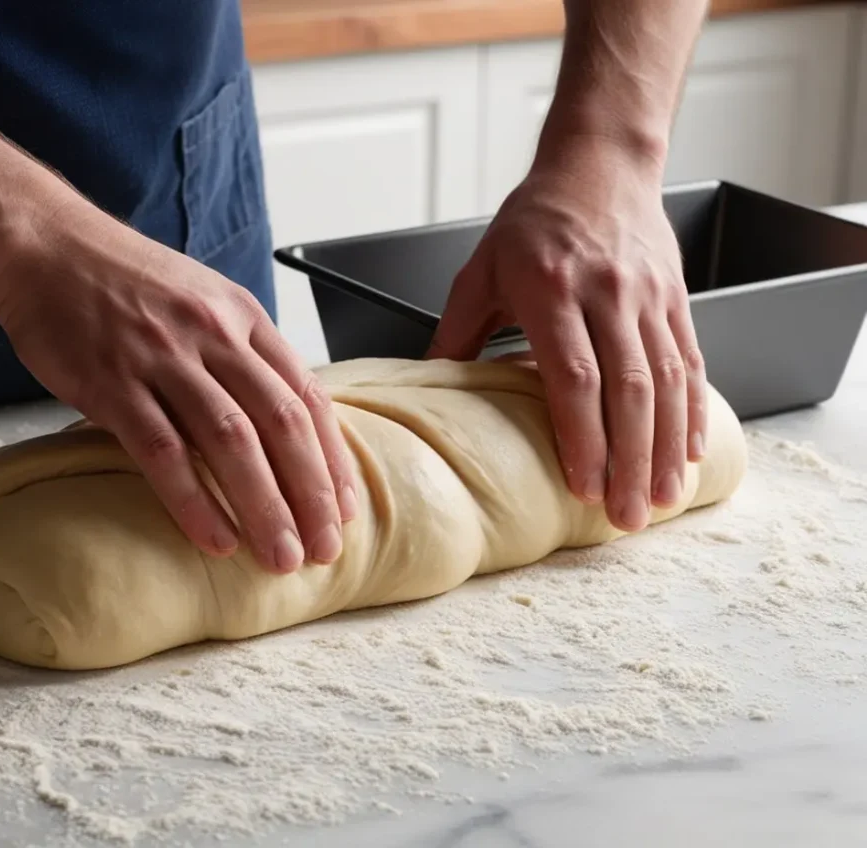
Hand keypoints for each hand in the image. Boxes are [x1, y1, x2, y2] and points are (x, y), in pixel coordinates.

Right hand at [0, 202, 357, 572]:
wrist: (47, 246)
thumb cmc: (129, 282)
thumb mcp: (205, 301)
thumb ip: (244, 356)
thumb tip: (281, 424)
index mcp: (244, 318)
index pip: (307, 396)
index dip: (332, 459)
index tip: (346, 509)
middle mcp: (214, 335)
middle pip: (281, 423)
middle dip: (311, 494)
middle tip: (324, 549)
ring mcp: (163, 358)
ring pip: (232, 442)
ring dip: (264, 506)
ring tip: (280, 557)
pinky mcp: (112, 382)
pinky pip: (163, 451)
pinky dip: (193, 501)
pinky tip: (215, 539)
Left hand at [428, 135, 705, 532]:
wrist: (598, 166)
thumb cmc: (533, 222)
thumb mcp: (480, 271)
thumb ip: (456, 333)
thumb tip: (427, 389)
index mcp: (549, 290)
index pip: (574, 376)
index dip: (583, 437)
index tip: (583, 487)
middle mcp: (607, 295)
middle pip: (628, 390)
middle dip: (631, 462)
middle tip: (627, 517)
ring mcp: (648, 298)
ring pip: (668, 383)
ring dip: (668, 448)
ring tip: (663, 499)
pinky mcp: (675, 300)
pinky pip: (691, 361)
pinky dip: (694, 411)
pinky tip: (692, 451)